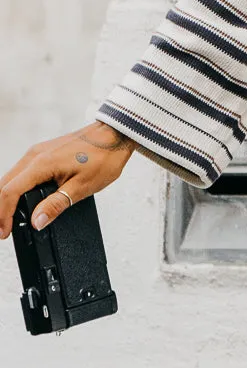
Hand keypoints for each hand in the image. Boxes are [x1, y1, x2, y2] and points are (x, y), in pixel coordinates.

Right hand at [0, 122, 134, 239]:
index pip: (10, 192)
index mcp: (41, 163)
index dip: (3, 214)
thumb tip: (37, 221)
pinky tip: (22, 200)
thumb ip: (56, 205)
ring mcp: (38, 152)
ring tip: (10, 219)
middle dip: (1, 209)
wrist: (114, 135)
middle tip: (4, 230)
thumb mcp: (82, 187)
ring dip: (7, 198)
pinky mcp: (43, 153)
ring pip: (11, 178)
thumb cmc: (103, 157)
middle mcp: (34, 155)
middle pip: (4, 184)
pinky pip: (22, 172)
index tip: (5, 232)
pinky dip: (16, 188)